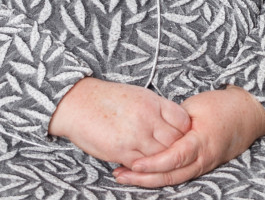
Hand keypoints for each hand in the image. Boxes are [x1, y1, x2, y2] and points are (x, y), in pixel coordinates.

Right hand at [47, 77, 191, 168]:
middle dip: (176, 149)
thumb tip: (172, 124)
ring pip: (161, 157)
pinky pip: (142, 167)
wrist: (79, 102)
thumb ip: (157, 109)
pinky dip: (144, 169)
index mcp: (152, 102)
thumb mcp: (138, 95)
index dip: (185, 132)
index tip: (180, 137)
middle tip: (172, 154)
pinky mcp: (122, 151)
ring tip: (157, 163)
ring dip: (160, 162)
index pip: (183, 121)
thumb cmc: (108, 98)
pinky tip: (141, 167)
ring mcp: (136, 136)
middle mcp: (147, 118)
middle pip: (175, 142)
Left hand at [112, 87, 264, 188]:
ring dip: (148, 180)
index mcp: (201, 143)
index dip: (153, 163)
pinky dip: (160, 175)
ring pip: (172, 179)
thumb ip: (175, 121)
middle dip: (143, 178)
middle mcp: (202, 160)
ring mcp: (202, 166)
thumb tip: (153, 130)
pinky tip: (144, 173)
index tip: (133, 163)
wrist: (247, 114)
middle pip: (170, 176)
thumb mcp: (196, 106)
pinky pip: (178, 174)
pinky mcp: (201, 166)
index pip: (174, 158)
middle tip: (119, 175)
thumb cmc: (222, 106)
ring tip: (125, 176)